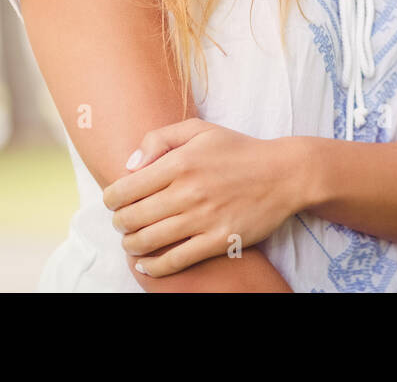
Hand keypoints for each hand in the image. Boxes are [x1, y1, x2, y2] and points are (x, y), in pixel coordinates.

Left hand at [101, 118, 300, 276]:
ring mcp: (203, 218)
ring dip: (131, 245)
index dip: (111, 199)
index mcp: (180, 162)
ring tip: (132, 242)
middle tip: (123, 223)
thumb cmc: (240, 151)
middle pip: (132, 218)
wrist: (285, 174)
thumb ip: (160, 138)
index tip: (115, 202)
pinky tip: (146, 264)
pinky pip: (175, 260)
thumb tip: (130, 166)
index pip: (126, 188)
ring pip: (148, 241)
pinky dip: (153, 267)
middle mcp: (188, 191)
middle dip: (119, 223)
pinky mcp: (219, 240)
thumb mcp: (200, 130)